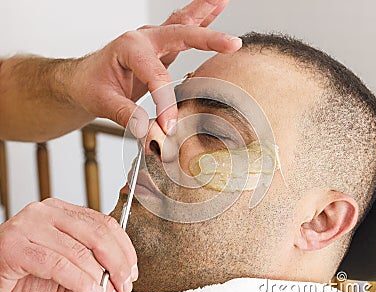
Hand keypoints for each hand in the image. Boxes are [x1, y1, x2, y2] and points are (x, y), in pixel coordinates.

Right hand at [0, 198, 135, 291]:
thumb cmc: (23, 272)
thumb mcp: (65, 270)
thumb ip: (90, 274)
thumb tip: (118, 286)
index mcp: (61, 210)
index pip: (103, 223)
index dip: (123, 247)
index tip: (132, 269)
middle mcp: (46, 212)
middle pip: (96, 234)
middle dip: (117, 262)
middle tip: (125, 284)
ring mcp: (29, 225)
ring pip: (79, 251)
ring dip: (100, 277)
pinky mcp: (15, 245)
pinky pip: (58, 264)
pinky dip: (80, 280)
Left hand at [68, 0, 240, 137]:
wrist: (82, 79)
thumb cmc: (90, 86)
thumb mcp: (103, 103)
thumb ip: (127, 116)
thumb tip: (150, 133)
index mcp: (128, 48)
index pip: (157, 76)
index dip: (166, 103)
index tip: (169, 126)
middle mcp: (142, 39)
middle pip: (180, 34)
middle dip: (208, 39)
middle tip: (232, 43)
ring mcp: (152, 40)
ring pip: (182, 23)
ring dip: (205, 13)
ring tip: (223, 0)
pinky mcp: (158, 48)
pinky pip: (182, 30)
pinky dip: (200, 19)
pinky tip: (215, 9)